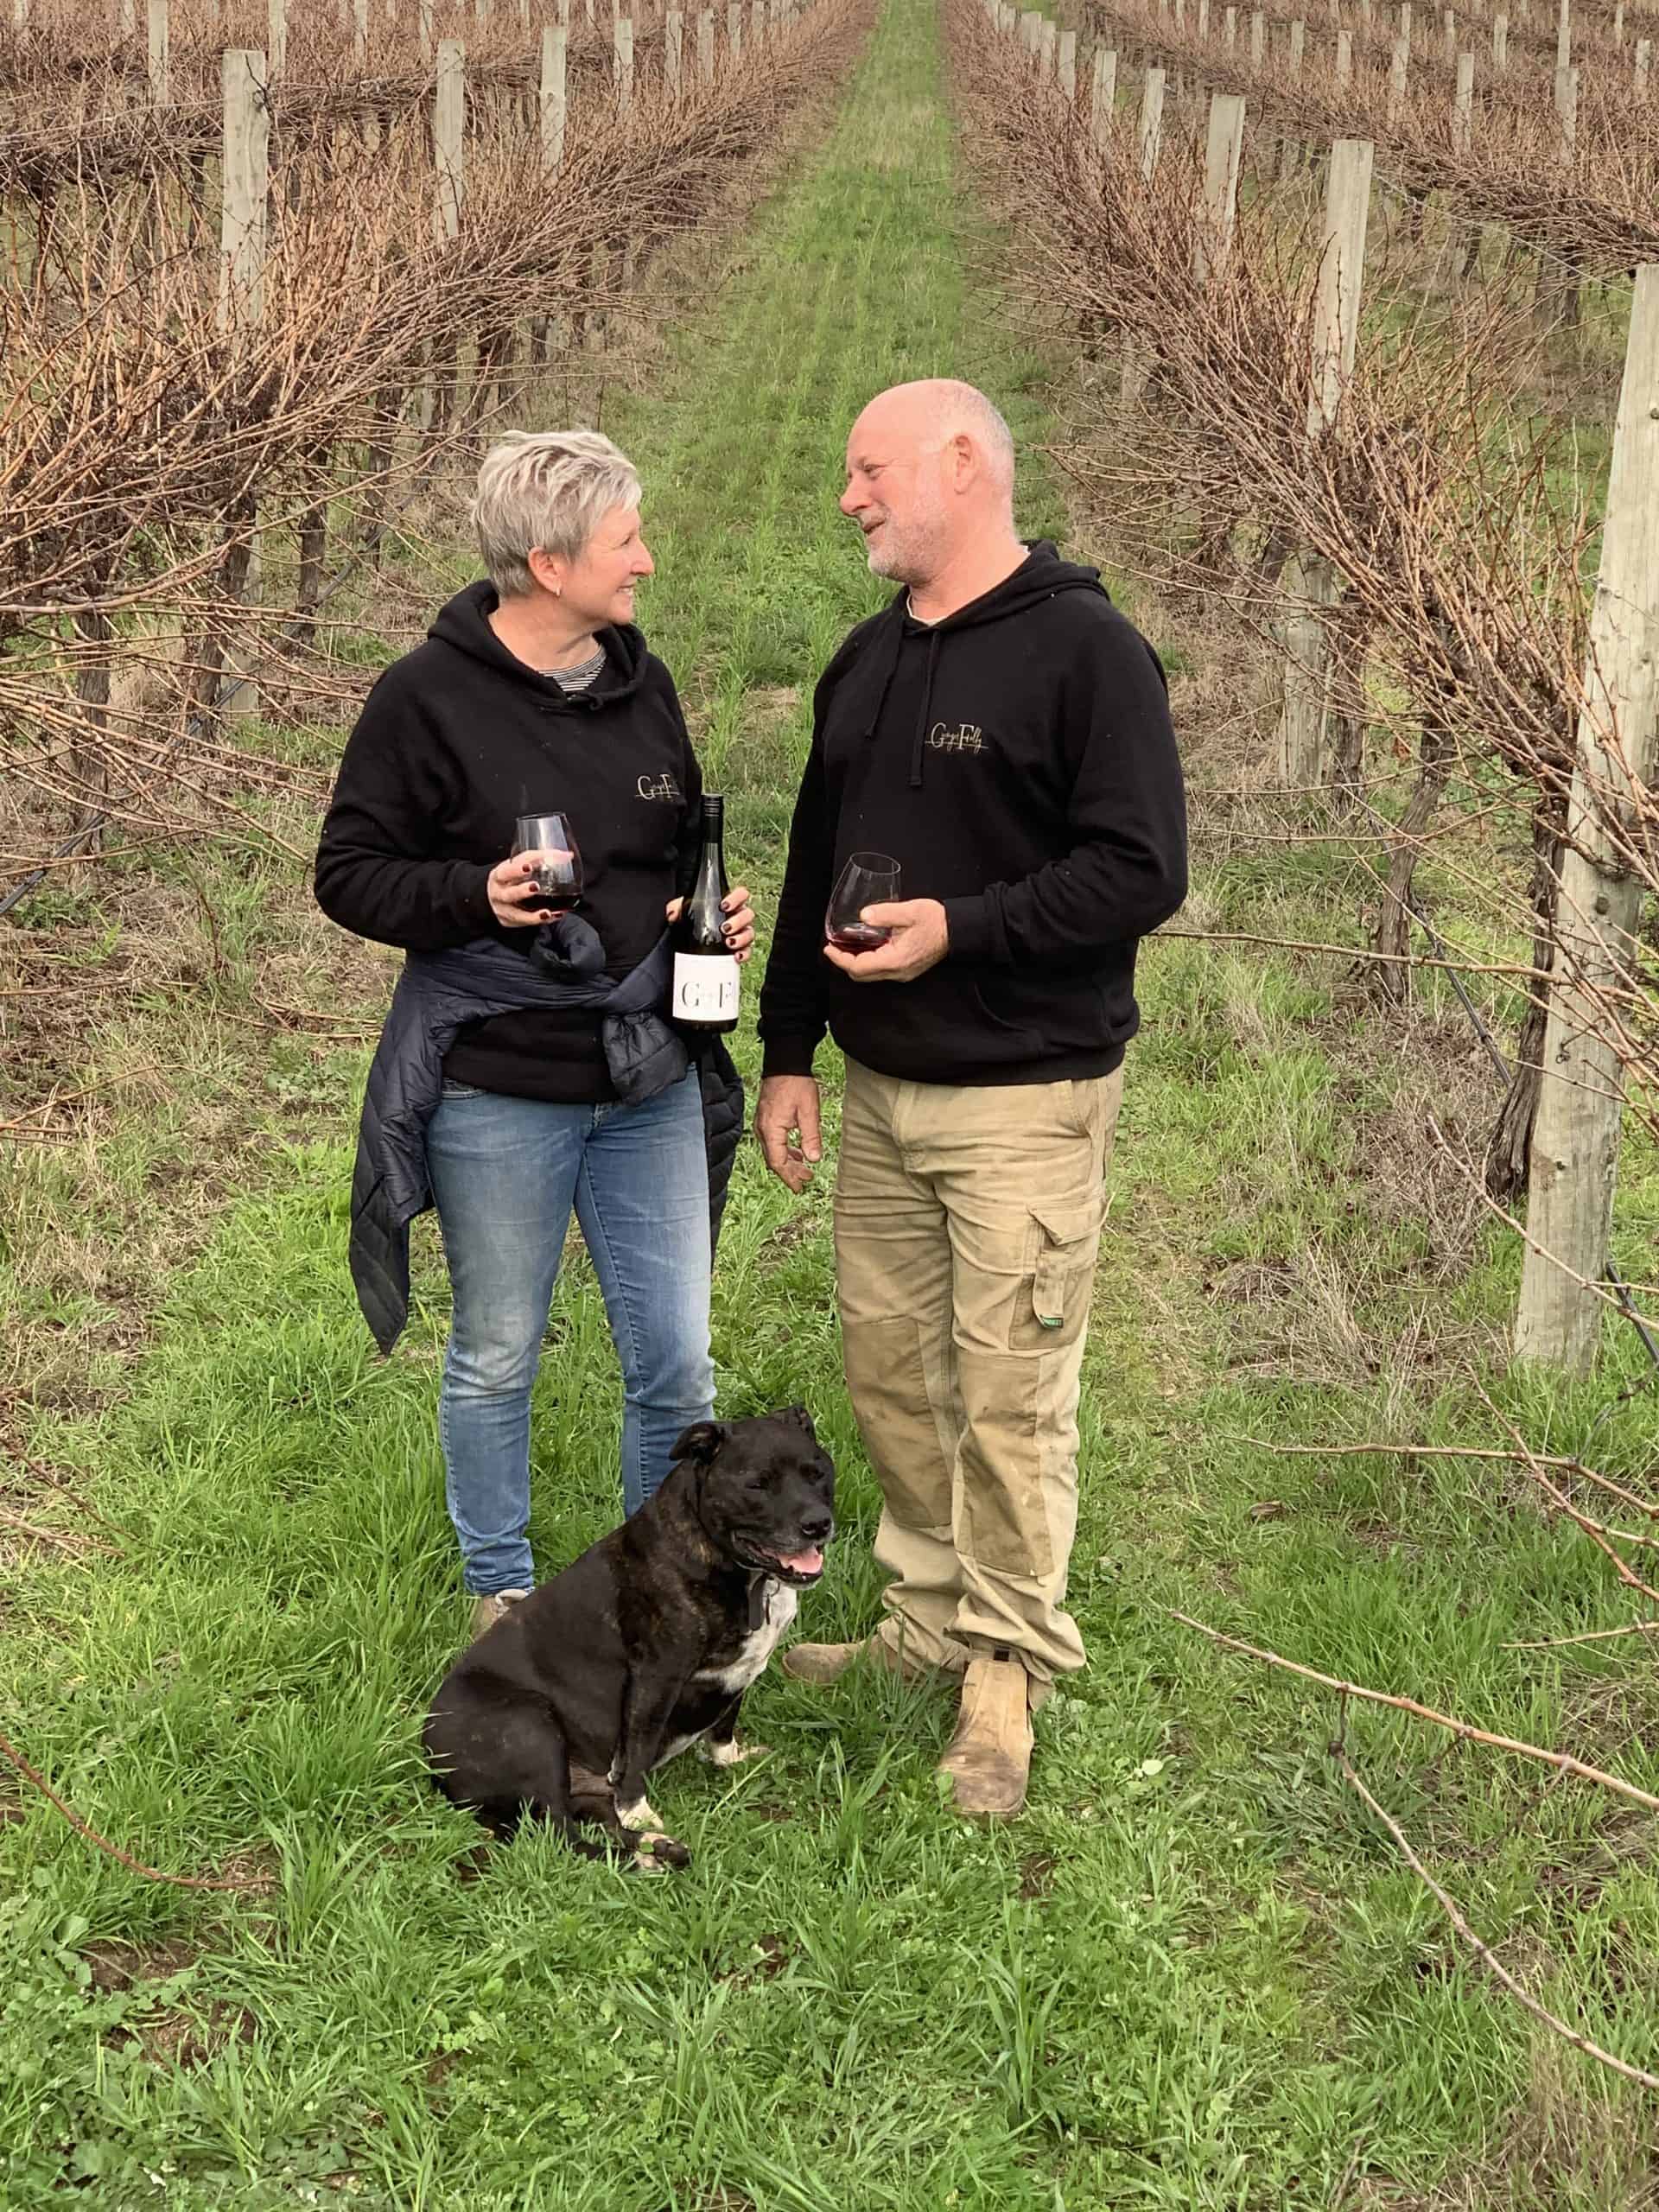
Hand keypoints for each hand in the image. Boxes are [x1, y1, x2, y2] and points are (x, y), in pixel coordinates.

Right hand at [489, 851, 565, 927]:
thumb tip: (568, 856)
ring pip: (516, 915)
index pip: (506, 872)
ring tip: (547, 913)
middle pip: (509, 894)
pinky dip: (539, 921)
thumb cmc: (509, 878)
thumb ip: (537, 859)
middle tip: (536, 887)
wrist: (491, 896)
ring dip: (533, 916)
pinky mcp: (508, 921)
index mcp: (499, 877)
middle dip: (522, 891)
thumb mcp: (517, 866)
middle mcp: (498, 894)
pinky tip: (553, 917)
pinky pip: (525, 923)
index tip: (528, 866)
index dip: (516, 870)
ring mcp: (503, 910)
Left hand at [666, 883, 756, 961]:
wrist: (690, 943)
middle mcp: (738, 917)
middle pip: (747, 914)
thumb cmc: (693, 921)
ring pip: (750, 932)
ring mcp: (741, 933)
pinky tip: (736, 957)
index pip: (741, 894)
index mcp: (729, 903)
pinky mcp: (741, 949)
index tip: (724, 905)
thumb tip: (672, 914)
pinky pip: (748, 951)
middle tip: (724, 928)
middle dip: (738, 921)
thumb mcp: (683, 911)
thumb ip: (676, 907)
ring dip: (742, 938)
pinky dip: (744, 954)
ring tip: (728, 943)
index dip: (736, 898)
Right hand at [755, 1075, 821, 1193]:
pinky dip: (785, 1150)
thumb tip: (814, 1159)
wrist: (784, 1063)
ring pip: (774, 1151)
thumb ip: (811, 1137)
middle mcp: (763, 1129)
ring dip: (789, 1161)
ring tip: (804, 1169)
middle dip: (790, 1172)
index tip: (799, 1187)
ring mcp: (763, 1124)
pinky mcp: (766, 1118)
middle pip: (774, 1159)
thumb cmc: (796, 1084)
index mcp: (771, 1130)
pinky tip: (797, 1152)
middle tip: (806, 1180)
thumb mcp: (809, 1112)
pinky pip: (773, 1141)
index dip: (789, 1177)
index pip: (777, 1162)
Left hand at [823, 899, 948, 981]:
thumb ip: (885, 913)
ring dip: (855, 962)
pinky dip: (868, 961)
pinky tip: (865, 947)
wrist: (957, 930)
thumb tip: (864, 916)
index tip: (829, 948)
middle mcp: (897, 972)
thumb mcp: (910, 911)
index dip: (840, 959)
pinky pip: (880, 971)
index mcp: (896, 960)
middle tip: (834, 946)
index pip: (859, 967)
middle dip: (844, 962)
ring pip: (870, 975)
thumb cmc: (936, 921)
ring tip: (846, 946)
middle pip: (861, 975)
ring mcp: (902, 973)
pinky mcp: (905, 970)